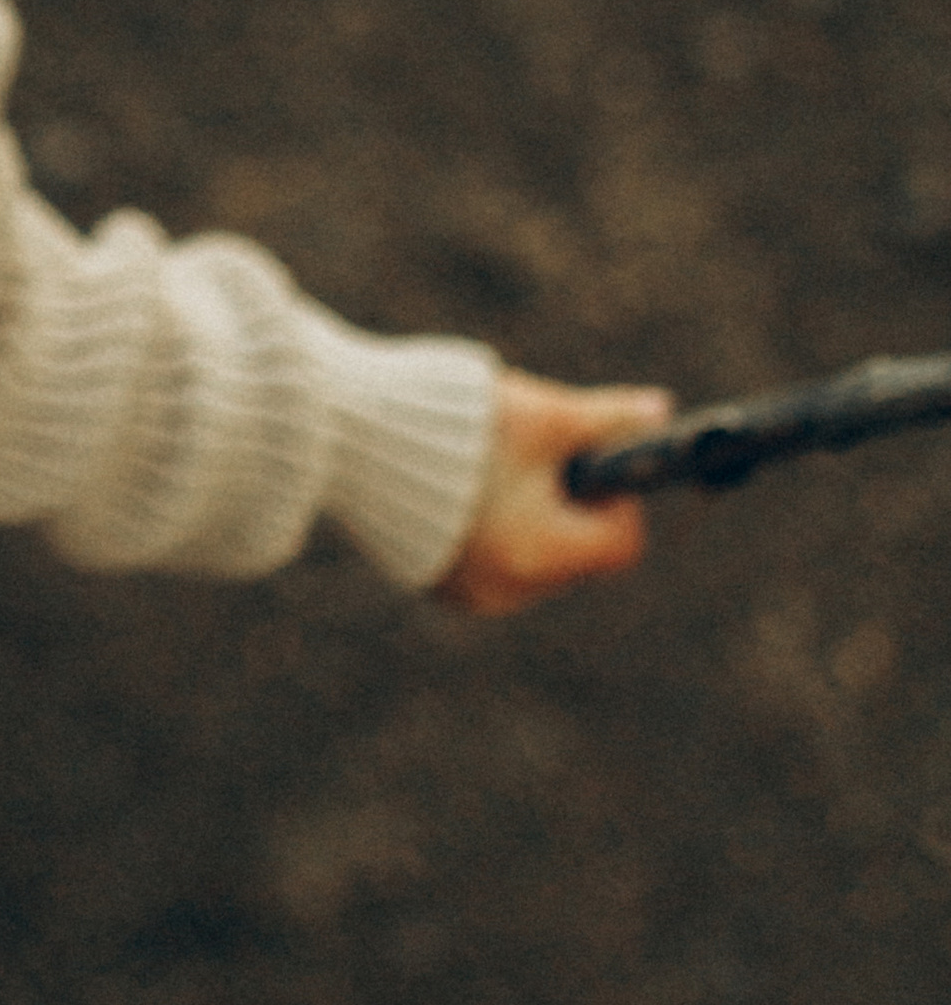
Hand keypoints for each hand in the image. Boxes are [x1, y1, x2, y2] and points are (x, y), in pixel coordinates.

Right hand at [434, 370, 672, 615]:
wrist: (346, 433)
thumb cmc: (454, 422)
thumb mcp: (542, 415)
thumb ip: (607, 419)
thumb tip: (659, 412)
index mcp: (541, 554)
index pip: (620, 544)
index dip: (616, 495)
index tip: (585, 453)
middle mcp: (508, 590)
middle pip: (576, 553)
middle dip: (569, 503)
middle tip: (532, 452)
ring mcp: (468, 592)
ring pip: (534, 557)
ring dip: (530, 515)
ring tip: (487, 464)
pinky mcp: (435, 581)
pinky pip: (491, 561)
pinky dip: (490, 528)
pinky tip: (458, 484)